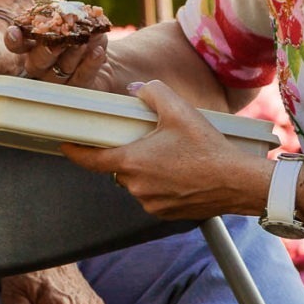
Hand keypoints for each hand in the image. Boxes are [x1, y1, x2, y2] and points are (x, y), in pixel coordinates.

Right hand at [7, 23, 108, 86]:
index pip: (17, 44)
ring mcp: (58, 78)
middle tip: (57, 43)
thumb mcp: (70, 14)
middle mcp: (41, 64)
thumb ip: (59, 6)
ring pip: (60, 71)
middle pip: (36, 63)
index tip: (15, 33)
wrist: (98, 49)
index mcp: (33, 44)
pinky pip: (82, 78)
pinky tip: (98, 52)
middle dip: (45, 52)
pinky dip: (90, 64)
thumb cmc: (78, 29)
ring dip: (72, 56)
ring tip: (83, 43)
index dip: (14, 40)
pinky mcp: (78, 86)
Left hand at [62, 80, 261, 219]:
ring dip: (148, 168)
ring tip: (174, 155)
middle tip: (151, 139)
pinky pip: (154, 194)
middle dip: (130, 152)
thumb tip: (137, 90)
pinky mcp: (167, 213)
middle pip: (119, 167)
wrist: (237, 182)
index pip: (90, 160)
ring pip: (138, 181)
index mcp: (132, 163)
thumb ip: (151, 92)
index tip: (66, 145)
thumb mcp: (178, 109)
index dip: (75, 151)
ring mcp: (151, 203)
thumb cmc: (207, 148)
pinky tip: (183, 171)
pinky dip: (162, 182)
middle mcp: (136, 187)